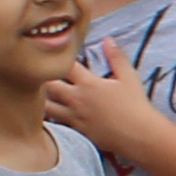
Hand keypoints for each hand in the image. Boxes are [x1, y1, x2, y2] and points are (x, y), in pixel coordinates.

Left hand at [47, 44, 162, 166]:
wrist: (139, 136)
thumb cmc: (135, 106)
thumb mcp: (129, 77)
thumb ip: (116, 57)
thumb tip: (107, 40)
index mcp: (88, 84)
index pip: (66, 66)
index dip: (60, 59)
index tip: (59, 56)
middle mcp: (77, 100)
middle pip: (48, 85)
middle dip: (43, 77)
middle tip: (39, 73)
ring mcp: (74, 117)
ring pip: (46, 106)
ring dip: (40, 99)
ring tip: (36, 93)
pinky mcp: (76, 131)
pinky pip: (54, 124)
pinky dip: (48, 118)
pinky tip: (46, 115)